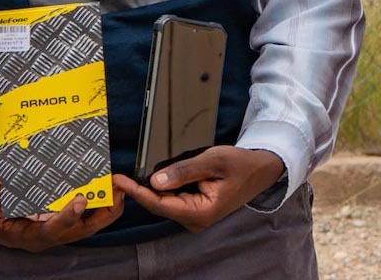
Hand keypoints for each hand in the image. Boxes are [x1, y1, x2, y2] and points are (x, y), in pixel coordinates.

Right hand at [0, 176, 124, 251]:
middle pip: (78, 231)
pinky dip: (99, 202)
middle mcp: (44, 235)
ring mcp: (54, 228)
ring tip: (121, 186)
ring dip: (106, 208)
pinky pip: (85, 214)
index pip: (49, 232)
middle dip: (101, 214)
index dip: (66, 218)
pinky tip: (109, 184)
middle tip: (118, 192)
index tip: (81, 200)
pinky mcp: (60, 218)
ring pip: (87, 224)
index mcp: (23, 235)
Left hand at [112, 147, 284, 232]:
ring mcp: (196, 217)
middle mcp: (196, 220)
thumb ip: (184, 171)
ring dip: (153, 189)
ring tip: (134, 174)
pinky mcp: (196, 210)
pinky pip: (174, 200)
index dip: (137, 192)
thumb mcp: (213, 161)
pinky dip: (164, 188)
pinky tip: (156, 177)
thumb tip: (155, 180)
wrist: (261, 170)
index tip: (119, 181)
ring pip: (166, 202)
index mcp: (201, 212)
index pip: (160, 204)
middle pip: (160, 205)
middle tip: (121, 175)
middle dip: (141, 191)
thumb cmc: (241, 164)